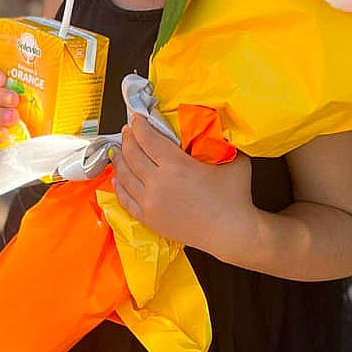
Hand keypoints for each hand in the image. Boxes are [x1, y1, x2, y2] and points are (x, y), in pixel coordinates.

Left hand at [111, 116, 256, 261]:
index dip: (139, 126)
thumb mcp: (232, 159)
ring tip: (118, 150)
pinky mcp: (149, 218)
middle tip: (128, 131)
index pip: (147, 139)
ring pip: (124, 175)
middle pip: (132, 154)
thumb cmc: (234, 197)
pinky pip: (125, 199)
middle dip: (127, 139)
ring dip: (119, 160)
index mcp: (176, 165)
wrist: (231, 232)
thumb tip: (214, 126)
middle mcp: (158, 182)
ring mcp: (150, 202)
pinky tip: (117, 178)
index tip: (137, 118)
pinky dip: (119, 186)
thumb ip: (219, 141)